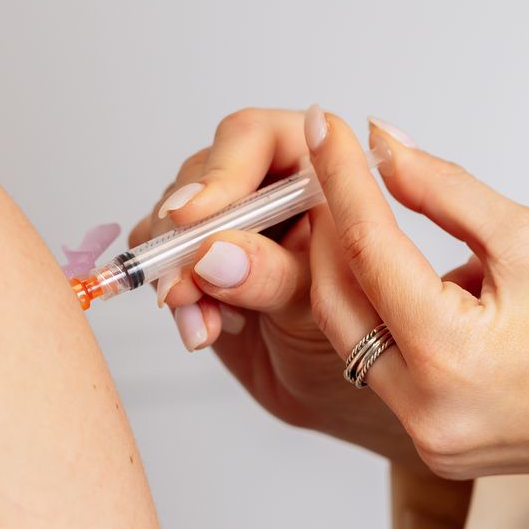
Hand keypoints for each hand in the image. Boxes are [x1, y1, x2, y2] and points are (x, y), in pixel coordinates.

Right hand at [127, 108, 424, 465]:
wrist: (344, 392)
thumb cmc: (363, 337)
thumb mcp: (328, 304)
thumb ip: (275, 273)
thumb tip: (214, 253)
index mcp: (320, 169)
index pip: (257, 137)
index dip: (221, 172)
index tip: (193, 216)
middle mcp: (273, 186)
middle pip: (204, 176)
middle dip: (188, 232)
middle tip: (181, 282)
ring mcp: (234, 222)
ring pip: (177, 220)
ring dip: (177, 271)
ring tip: (199, 319)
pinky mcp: (202, 259)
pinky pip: (165, 261)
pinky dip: (176, 298)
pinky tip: (202, 327)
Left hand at [298, 108, 528, 508]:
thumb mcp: (528, 237)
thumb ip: (441, 190)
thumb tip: (384, 146)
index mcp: (451, 355)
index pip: (367, 248)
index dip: (342, 178)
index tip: (327, 126)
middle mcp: (428, 410)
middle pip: (339, 303)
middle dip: (333, 232)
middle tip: (341, 170)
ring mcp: (430, 438)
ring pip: (359, 341)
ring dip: (364, 279)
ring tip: (399, 228)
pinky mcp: (439, 446)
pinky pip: (390, 372)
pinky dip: (395, 322)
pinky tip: (435, 291)